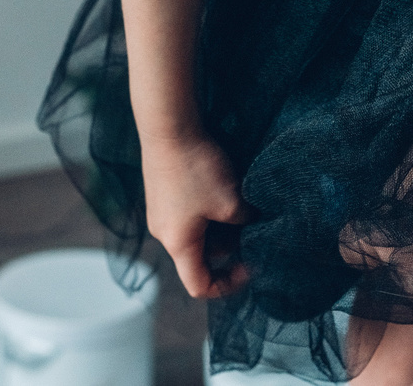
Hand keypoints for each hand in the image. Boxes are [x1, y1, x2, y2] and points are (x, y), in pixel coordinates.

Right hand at [142, 130, 251, 298]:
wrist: (169, 126)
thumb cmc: (197, 169)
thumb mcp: (231, 202)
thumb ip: (245, 222)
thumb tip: (251, 224)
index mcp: (178, 245)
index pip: (199, 285)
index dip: (228, 284)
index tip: (250, 265)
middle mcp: (164, 233)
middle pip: (200, 256)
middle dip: (229, 245)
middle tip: (250, 224)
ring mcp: (161, 212)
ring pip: (197, 233)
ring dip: (220, 225)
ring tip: (239, 201)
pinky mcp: (163, 193)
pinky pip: (189, 214)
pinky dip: (208, 209)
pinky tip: (223, 185)